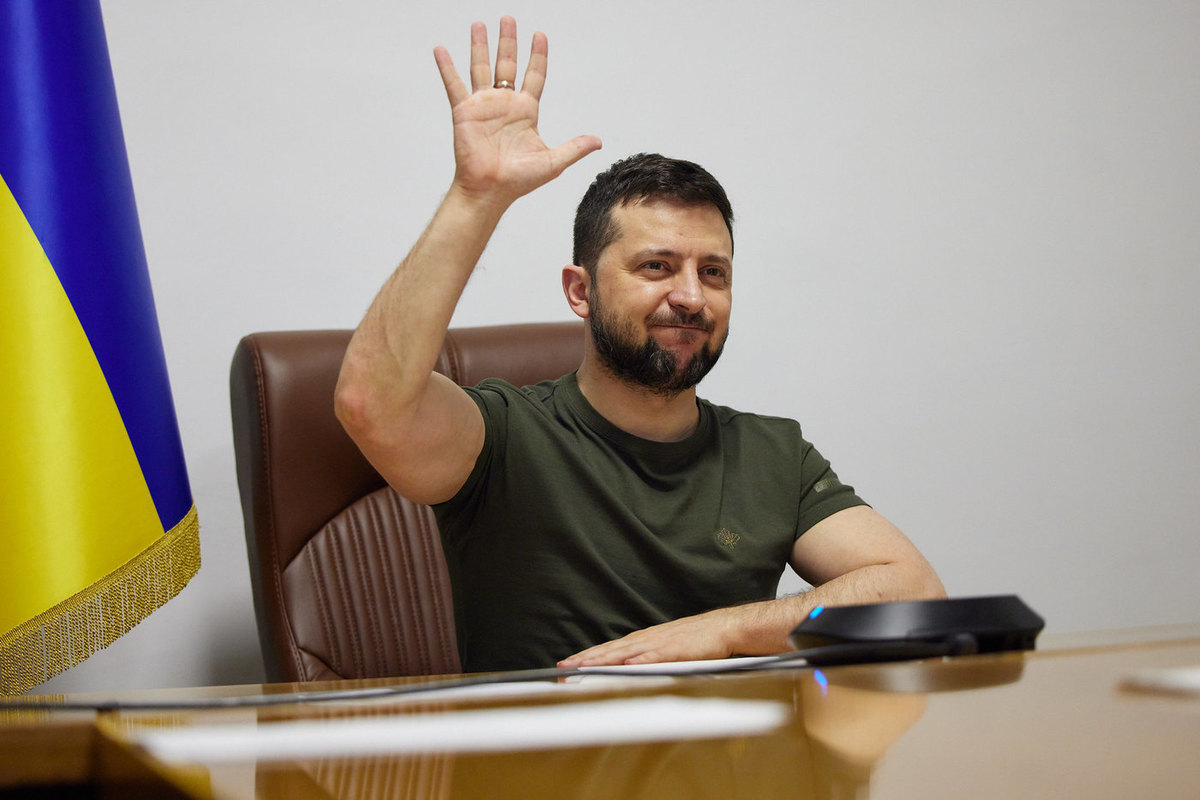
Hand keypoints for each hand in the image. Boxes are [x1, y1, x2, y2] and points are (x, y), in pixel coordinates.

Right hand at [433, 17, 600, 207]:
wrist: (490, 190)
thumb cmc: (518, 181)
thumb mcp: (552, 162)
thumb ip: (574, 148)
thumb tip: (598, 142)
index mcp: (526, 111)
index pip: (534, 75)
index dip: (537, 55)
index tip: (539, 35)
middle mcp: (505, 104)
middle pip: (508, 64)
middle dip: (508, 41)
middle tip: (509, 19)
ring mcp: (483, 105)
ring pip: (481, 67)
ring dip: (480, 45)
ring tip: (480, 24)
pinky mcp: (464, 111)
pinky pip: (454, 84)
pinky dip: (447, 67)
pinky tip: (441, 49)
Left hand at [557, 608, 746, 667]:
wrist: (720, 629)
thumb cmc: (692, 641)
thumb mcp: (661, 649)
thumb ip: (642, 659)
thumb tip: (621, 671)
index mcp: (640, 641)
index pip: (607, 650)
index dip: (585, 657)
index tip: (565, 666)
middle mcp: (644, 640)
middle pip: (609, 650)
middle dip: (585, 659)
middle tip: (564, 668)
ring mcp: (659, 643)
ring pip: (626, 652)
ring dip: (604, 659)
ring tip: (585, 666)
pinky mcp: (676, 650)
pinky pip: (655, 656)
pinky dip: (640, 660)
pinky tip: (627, 665)